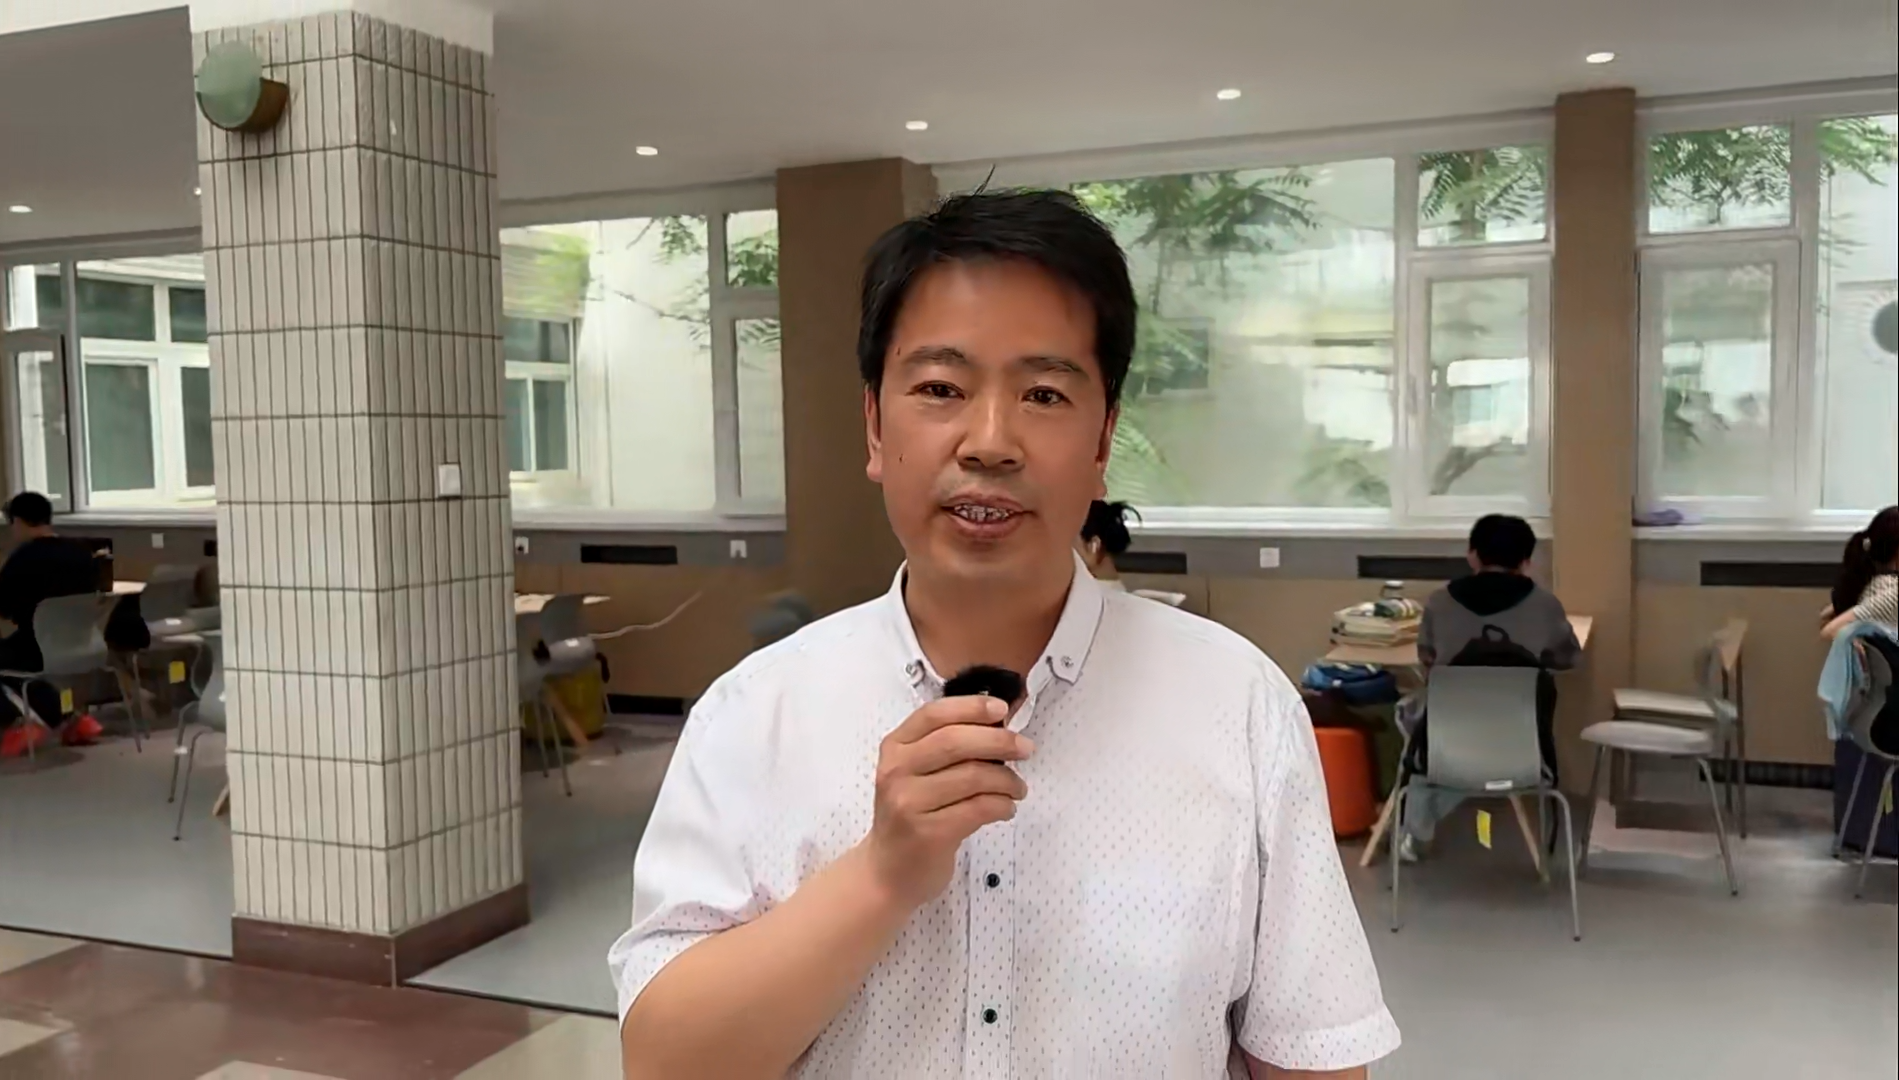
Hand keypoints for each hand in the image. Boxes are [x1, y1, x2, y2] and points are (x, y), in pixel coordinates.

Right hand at [859, 696, 1032, 909]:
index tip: (1002, 709)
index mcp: (895, 748)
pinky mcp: (929, 833)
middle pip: (956, 741)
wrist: (887, 872)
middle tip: (1026, 748)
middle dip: (999, 741)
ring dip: (1007, 780)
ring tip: (1018, 788)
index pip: (934, 715)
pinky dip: (1002, 805)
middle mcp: (897, 771)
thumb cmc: (911, 816)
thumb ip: (944, 748)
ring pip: (973, 776)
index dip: (972, 707)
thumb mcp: (914, 774)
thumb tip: (998, 726)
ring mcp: (909, 803)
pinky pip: (979, 808)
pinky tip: (1007, 809)